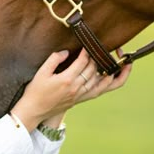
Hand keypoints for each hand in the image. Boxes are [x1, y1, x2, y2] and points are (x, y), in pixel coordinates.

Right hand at [11, 48, 131, 131]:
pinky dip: (107, 84)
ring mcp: (80, 95)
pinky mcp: (80, 99)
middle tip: (103, 47)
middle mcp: (77, 88)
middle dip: (99, 57)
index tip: (88, 43)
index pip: (83, 62)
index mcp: (67, 80)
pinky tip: (112, 77)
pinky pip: (98, 91)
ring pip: (101, 82)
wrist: (34, 111)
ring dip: (110, 70)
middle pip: (94, 70)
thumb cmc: (35, 91)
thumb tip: (67, 52)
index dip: (87, 51)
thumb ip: (54, 59)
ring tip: (120, 61)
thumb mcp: (41, 72)